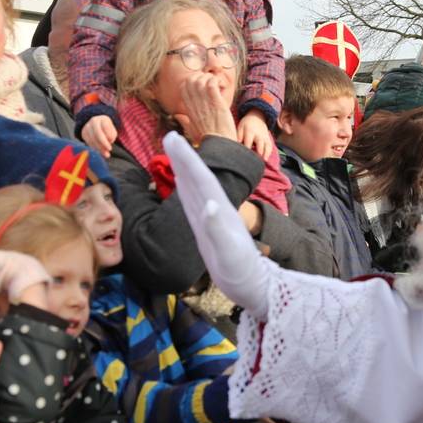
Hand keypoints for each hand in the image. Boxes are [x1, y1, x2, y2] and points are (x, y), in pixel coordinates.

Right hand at [81, 115, 117, 157]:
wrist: (96, 123)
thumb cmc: (107, 128)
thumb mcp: (112, 129)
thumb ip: (112, 135)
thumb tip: (109, 141)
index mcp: (103, 119)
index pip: (105, 127)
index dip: (108, 136)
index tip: (111, 143)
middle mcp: (93, 122)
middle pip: (97, 134)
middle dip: (103, 143)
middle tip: (109, 151)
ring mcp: (87, 127)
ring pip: (92, 139)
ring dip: (99, 148)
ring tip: (106, 154)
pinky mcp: (83, 133)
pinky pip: (89, 142)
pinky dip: (95, 148)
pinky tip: (100, 151)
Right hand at [164, 131, 273, 318]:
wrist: (253, 287)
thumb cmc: (242, 273)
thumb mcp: (229, 254)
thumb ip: (218, 229)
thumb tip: (208, 204)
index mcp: (221, 211)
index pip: (202, 179)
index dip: (188, 159)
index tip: (174, 138)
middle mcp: (217, 210)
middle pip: (198, 178)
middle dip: (185, 157)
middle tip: (170, 135)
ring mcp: (212, 219)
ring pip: (195, 188)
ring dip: (185, 169)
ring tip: (174, 151)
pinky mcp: (208, 230)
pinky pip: (193, 204)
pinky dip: (186, 190)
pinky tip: (183, 183)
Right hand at [174, 72, 237, 143]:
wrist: (220, 145)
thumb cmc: (208, 139)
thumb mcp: (192, 130)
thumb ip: (184, 121)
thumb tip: (176, 115)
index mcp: (188, 109)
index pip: (184, 86)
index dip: (192, 80)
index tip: (201, 85)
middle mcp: (194, 104)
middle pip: (191, 79)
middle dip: (201, 76)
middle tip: (210, 83)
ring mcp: (204, 102)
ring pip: (201, 79)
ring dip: (210, 78)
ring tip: (216, 84)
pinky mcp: (216, 103)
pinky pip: (212, 83)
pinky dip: (216, 81)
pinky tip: (221, 87)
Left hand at [237, 111, 273, 158]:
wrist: (257, 117)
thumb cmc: (246, 124)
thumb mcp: (241, 126)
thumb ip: (238, 135)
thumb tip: (237, 144)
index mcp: (250, 131)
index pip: (248, 142)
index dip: (246, 149)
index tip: (244, 157)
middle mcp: (259, 135)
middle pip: (259, 144)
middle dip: (258, 152)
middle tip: (255, 160)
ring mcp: (264, 137)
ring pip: (267, 146)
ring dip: (265, 153)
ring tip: (264, 161)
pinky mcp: (268, 139)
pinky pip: (270, 146)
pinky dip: (269, 153)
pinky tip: (265, 160)